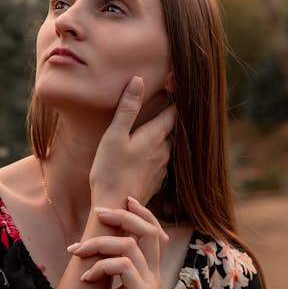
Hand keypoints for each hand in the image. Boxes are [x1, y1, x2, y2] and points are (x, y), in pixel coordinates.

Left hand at [68, 197, 168, 288]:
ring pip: (129, 246)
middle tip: (98, 212)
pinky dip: (100, 266)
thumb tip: (94, 247)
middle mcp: (153, 276)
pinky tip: (85, 277)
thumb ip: (110, 270)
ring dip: (98, 243)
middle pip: (148, 231)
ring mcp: (149, 286)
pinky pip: (122, 267)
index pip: (154, 232)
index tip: (122, 201)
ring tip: (76, 251)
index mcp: (149, 272)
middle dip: (122, 216)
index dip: (141, 213)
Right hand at [89, 76, 175, 207]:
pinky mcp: (156, 180)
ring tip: (155, 123)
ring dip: (165, 132)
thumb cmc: (111, 171)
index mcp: (156, 135)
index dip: (176, 94)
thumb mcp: (114, 136)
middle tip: (166, 100)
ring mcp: (162, 166)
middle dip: (171, 113)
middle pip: (174, 126)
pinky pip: (162, 159)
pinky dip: (158, 150)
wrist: (116, 209)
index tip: (174, 82)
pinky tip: (146, 151)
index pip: (175, 110)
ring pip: (170, 143)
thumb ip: (127, 108)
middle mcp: (165, 150)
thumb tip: (139, 80)